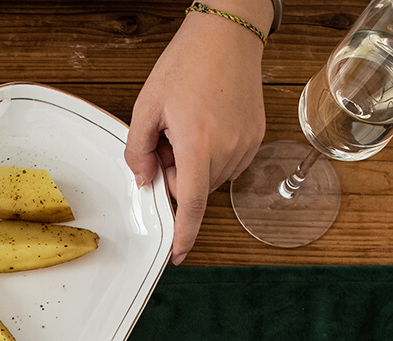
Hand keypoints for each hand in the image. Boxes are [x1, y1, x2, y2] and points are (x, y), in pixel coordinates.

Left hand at [125, 4, 270, 262]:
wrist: (229, 33)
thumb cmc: (188, 62)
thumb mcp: (147, 105)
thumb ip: (137, 150)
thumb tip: (143, 180)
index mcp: (198, 143)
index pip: (191, 204)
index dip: (183, 234)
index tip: (177, 254)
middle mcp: (227, 149)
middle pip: (194, 189)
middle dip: (176, 175)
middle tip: (168, 140)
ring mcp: (245, 145)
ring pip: (210, 178)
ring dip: (195, 165)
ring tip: (190, 125)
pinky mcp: (255, 139)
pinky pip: (227, 164)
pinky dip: (212, 155)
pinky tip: (207, 124)